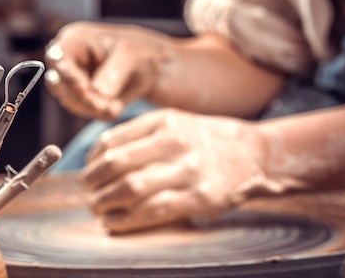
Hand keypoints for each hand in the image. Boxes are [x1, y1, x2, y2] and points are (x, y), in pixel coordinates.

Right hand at [44, 22, 173, 119]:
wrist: (153, 67)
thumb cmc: (140, 51)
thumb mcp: (131, 55)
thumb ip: (113, 73)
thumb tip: (98, 92)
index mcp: (75, 40)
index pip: (58, 58)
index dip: (67, 74)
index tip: (85, 89)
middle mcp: (68, 60)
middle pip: (58, 83)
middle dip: (81, 97)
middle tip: (106, 105)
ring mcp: (72, 80)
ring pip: (69, 100)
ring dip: (92, 108)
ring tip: (115, 107)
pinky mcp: (81, 97)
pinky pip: (82, 110)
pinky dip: (98, 113)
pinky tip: (115, 108)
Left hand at [81, 108, 278, 232]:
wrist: (256, 154)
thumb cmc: (208, 139)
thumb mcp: (175, 121)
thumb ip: (141, 134)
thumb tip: (100, 155)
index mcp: (164, 121)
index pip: (112, 140)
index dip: (92, 159)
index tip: (88, 170)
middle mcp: (174, 143)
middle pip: (116, 164)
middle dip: (93, 182)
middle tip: (87, 192)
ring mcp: (188, 171)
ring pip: (131, 189)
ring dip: (106, 202)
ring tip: (97, 208)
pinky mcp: (200, 198)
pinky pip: (154, 211)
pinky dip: (128, 220)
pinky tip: (115, 222)